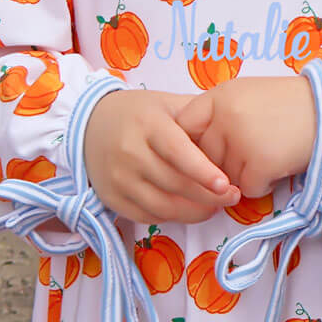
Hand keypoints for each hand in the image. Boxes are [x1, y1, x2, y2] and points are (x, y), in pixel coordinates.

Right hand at [83, 89, 240, 223]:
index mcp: (148, 124)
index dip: (202, 171)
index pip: (177, 152)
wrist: (89, 124)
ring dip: (193, 212)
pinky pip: (146, 216)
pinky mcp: (111, 198)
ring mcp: (119, 178)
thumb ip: (196, 114)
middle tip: (233, 197)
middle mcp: (130, 152)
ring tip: (215, 207)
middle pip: (174, 184)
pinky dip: (171, 218)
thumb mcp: (166, 102)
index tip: (226, 184)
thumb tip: (231, 129)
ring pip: (161, 206)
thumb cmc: (138, 112)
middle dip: (208, 196)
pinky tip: (189, 211)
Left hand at [174, 77, 316, 198]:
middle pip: (203, 157)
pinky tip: (278, 165)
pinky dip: (262, 185)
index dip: (191, 142)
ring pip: (224, 177)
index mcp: (218, 95)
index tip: (206, 148)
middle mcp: (225, 116)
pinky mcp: (260, 164)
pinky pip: (247, 189)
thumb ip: (216, 113)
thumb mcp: (245, 94)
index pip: (183, 127)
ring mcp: (241, 140)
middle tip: (249, 150)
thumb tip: (191, 146)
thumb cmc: (287, 103)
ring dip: (243, 174)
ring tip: (268, 153)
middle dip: (221, 163)